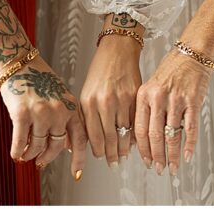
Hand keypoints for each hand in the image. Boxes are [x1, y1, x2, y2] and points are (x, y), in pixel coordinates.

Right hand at [0, 56, 87, 180]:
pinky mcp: (22, 114)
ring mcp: (41, 113)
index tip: (77, 173)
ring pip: (38, 145)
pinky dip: (17, 150)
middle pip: (56, 146)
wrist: (17, 61)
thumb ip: (65, 116)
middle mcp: (59, 111)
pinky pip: (20, 141)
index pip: (79, 139)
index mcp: (70, 106)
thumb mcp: (59, 94)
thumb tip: (65, 143)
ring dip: (30, 154)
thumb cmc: (36, 76)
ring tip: (25, 155)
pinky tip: (15, 153)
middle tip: (40, 162)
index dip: (78, 159)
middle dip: (47, 157)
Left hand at [80, 34, 141, 165]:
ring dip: (125, 148)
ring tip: (124, 155)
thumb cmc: (99, 71)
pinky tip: (134, 141)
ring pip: (125, 133)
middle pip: (111, 138)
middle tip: (114, 162)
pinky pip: (137, 123)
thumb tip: (76, 141)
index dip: (99, 150)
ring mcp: (122, 100)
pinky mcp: (136, 97)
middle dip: (113, 154)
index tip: (101, 157)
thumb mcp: (84, 92)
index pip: (94, 135)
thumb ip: (82, 117)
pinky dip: (136, 134)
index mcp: (89, 101)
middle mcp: (105, 102)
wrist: (116, 51)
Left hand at [135, 50, 211, 175]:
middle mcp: (158, 98)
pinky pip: (190, 129)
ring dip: (171, 155)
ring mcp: (176, 100)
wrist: (190, 54)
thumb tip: (141, 136)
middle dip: (155, 156)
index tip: (143, 160)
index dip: (140, 148)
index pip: (138, 128)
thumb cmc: (170, 71)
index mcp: (143, 95)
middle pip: (154, 135)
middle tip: (157, 168)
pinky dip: (188, 145)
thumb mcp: (150, 86)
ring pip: (171, 135)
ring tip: (172, 168)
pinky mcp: (193, 102)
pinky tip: (186, 156)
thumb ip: (145, 108)